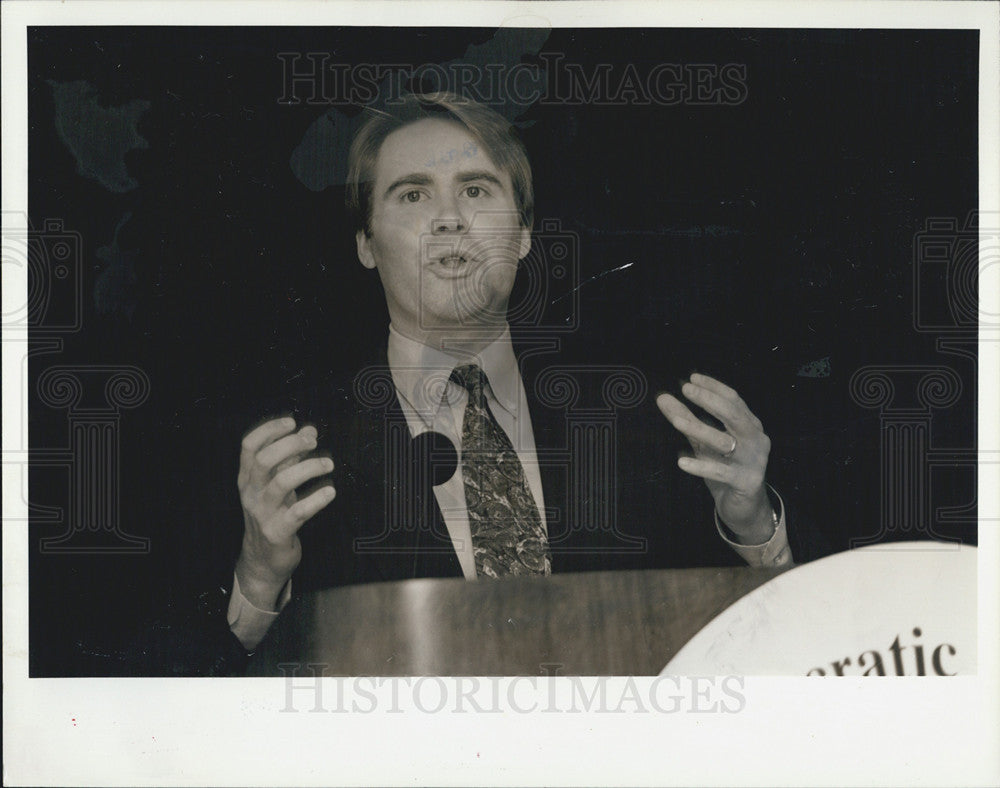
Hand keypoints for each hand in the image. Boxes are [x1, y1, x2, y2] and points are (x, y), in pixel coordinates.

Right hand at [235, 417, 335, 610]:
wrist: (263, 561)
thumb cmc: (273, 515)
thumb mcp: (278, 484)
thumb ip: (291, 457)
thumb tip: (309, 431)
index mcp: (247, 478)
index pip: (248, 446)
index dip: (269, 430)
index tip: (291, 422)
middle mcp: (251, 493)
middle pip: (264, 460)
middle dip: (291, 445)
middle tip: (313, 440)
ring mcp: (262, 514)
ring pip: (281, 483)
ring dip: (308, 468)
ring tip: (328, 464)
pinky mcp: (278, 532)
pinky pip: (297, 512)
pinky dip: (316, 499)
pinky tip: (330, 491)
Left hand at [656, 373, 774, 544]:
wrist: (744, 507)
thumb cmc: (724, 468)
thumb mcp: (703, 442)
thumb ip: (686, 419)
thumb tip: (663, 398)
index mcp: (749, 425)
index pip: (734, 400)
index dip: (714, 387)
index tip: (692, 378)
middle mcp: (756, 439)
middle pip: (733, 414)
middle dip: (709, 400)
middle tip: (686, 389)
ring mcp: (753, 461)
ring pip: (725, 442)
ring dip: (700, 429)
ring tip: (677, 421)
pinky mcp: (746, 482)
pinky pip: (720, 472)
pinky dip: (700, 466)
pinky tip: (681, 462)